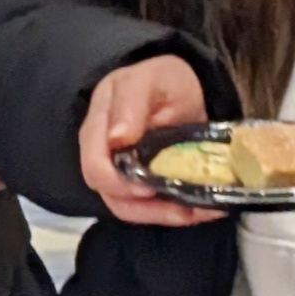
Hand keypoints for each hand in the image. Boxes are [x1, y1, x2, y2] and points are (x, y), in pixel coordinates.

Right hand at [78, 54, 216, 226]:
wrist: (180, 89)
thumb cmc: (162, 82)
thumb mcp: (150, 80)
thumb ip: (131, 103)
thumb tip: (118, 139)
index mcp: (98, 126)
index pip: (95, 167)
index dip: (119, 183)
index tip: (150, 187)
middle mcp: (102, 154)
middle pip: (110, 194)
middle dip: (147, 208)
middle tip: (184, 209)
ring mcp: (119, 171)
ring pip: (128, 208)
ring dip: (162, 215)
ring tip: (196, 213)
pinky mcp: (138, 184)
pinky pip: (147, 207)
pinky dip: (172, 212)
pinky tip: (200, 210)